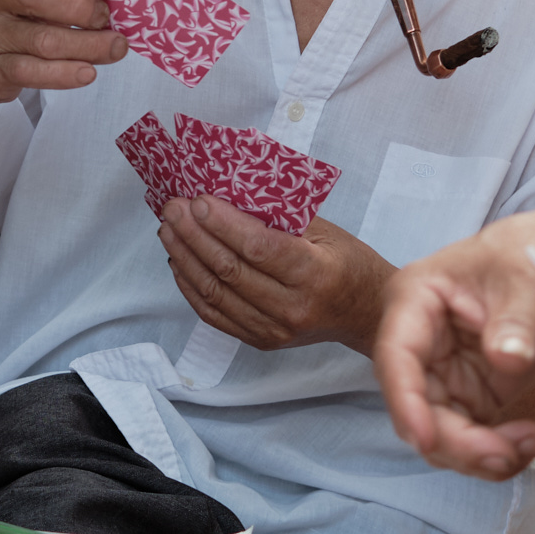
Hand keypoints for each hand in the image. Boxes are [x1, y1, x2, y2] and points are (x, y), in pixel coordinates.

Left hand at [159, 197, 394, 355]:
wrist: (366, 313)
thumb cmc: (349, 263)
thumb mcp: (325, 230)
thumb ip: (280, 216)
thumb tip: (229, 193)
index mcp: (316, 273)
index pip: (258, 247)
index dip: (222, 223)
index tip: (197, 199)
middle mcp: (294, 307)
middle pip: (230, 270)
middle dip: (194, 235)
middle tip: (173, 208)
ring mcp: (275, 329)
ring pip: (215, 293)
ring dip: (186, 258)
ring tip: (168, 230)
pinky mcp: (261, 340)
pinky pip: (215, 314)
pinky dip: (191, 287)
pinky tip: (179, 262)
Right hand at [373, 215, 534, 479]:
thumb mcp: (532, 279)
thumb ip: (519, 319)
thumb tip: (507, 360)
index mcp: (415, 300)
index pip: (397, 356)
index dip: (405, 401)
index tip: (425, 440)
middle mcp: (417, 343)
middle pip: (415, 408)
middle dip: (456, 443)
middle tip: (507, 454)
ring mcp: (440, 373)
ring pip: (438, 434)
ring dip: (477, 454)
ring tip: (531, 442)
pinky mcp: (467, 395)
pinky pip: (467, 439)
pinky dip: (495, 452)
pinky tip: (529, 441)